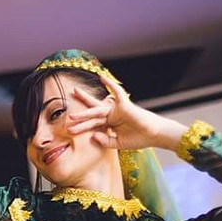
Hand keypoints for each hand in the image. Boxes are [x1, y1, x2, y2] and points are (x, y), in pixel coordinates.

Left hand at [66, 76, 186, 151]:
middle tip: (67, 115)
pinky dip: (109, 84)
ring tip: (72, 103)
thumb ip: (104, 141)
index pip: (92, 124)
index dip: (81, 126)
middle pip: (91, 113)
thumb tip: (92, 136)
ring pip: (98, 108)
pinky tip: (101, 76)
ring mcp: (117, 109)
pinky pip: (116, 92)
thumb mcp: (117, 143)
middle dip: (79, 114)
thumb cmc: (138, 138)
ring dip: (85, 105)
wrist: (154, 136)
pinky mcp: (125, 105)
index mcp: (109, 123)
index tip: (70, 129)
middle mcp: (111, 115)